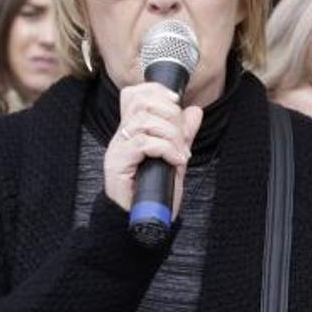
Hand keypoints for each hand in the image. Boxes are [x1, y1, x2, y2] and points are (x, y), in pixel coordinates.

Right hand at [103, 82, 202, 215]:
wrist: (142, 220)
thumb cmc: (155, 191)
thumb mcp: (175, 156)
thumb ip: (183, 134)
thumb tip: (195, 110)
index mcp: (132, 131)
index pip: (135, 95)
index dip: (156, 91)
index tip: (176, 101)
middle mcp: (121, 136)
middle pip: (141, 103)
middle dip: (170, 114)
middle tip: (183, 137)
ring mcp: (117, 149)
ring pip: (143, 122)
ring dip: (170, 134)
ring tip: (181, 153)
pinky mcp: (117, 164)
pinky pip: (143, 143)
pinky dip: (165, 149)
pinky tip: (175, 161)